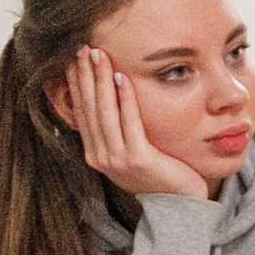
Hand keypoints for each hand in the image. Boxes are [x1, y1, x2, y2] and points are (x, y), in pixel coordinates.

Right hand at [60, 44, 206, 199]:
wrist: (180, 207)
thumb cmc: (161, 175)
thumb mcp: (133, 152)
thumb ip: (120, 131)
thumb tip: (111, 101)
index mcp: (96, 153)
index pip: (82, 111)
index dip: (77, 83)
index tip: (75, 58)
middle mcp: (100, 156)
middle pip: (89, 107)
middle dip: (85, 75)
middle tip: (82, 47)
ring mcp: (117, 159)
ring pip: (105, 112)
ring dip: (101, 80)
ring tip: (99, 55)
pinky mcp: (137, 160)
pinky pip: (129, 123)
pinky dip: (125, 99)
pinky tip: (123, 77)